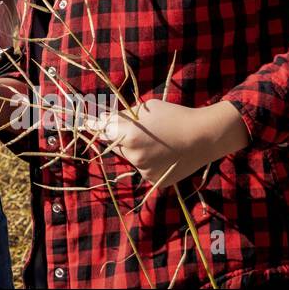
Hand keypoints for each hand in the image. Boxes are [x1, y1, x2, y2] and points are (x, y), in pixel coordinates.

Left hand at [84, 98, 250, 186]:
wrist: (204, 136)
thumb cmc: (174, 115)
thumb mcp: (145, 108)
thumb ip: (123, 116)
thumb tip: (104, 119)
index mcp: (128, 135)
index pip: (102, 131)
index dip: (94, 126)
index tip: (84, 124)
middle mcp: (133, 156)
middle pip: (114, 145)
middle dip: (118, 137)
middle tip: (135, 130)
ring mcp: (144, 171)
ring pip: (129, 157)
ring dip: (134, 150)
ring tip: (155, 141)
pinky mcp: (154, 181)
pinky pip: (143, 168)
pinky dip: (148, 161)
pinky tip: (162, 153)